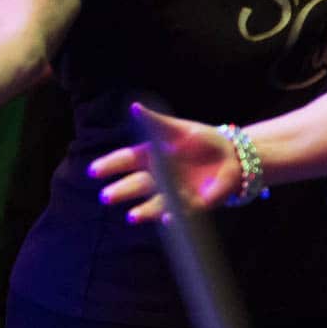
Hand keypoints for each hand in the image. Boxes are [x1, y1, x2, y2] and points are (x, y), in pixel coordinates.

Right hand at [87, 103, 241, 222]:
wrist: (233, 156)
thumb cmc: (200, 139)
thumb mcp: (177, 128)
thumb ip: (155, 121)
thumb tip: (134, 107)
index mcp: (152, 155)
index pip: (126, 160)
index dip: (110, 166)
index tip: (93, 171)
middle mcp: (159, 177)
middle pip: (136, 185)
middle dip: (121, 191)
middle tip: (105, 197)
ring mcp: (175, 192)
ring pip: (155, 203)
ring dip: (143, 211)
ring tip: (132, 217)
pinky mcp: (194, 203)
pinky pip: (182, 211)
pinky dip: (174, 217)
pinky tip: (166, 220)